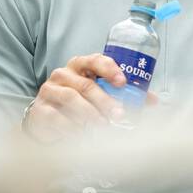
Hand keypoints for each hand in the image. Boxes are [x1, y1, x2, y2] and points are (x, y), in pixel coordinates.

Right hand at [24, 54, 159, 143]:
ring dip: (89, 113)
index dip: (109, 69)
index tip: (122, 82)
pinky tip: (80, 133)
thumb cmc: (80, 100)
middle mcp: (63, 74)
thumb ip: (125, 94)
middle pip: (86, 84)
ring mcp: (49, 90)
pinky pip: (55, 116)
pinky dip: (70, 125)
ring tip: (102, 125)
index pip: (95, 59)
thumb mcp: (100, 93)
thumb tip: (153, 100)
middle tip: (119, 114)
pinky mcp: (39, 109)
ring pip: (70, 98)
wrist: (47, 117)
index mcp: (80, 65)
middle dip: (105, 100)